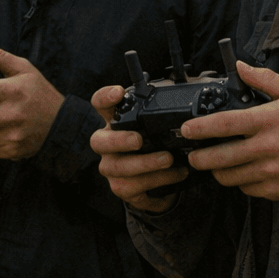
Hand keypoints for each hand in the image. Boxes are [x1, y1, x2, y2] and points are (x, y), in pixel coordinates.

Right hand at [89, 85, 183, 213]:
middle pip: (98, 142)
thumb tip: (180, 89)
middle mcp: (107, 145)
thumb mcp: (157, 123)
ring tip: (169, 160)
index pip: (100, 104)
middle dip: (119, 140)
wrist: (159, 179)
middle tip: (138, 140)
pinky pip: (133, 188)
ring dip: (144, 164)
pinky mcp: (122, 188)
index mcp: (114, 122)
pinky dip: (156, 181)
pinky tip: (175, 174)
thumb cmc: (156, 143)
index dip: (105, 97)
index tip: (119, 92)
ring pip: (118, 168)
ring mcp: (112, 168)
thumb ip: (162, 107)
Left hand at [183, 61, 278, 200]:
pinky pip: (247, 189)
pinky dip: (240, 182)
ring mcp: (271, 171)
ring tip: (215, 165)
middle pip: (220, 157)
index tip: (186, 129)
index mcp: (267, 120)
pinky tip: (242, 173)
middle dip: (199, 158)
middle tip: (192, 156)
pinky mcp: (276, 189)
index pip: (225, 124)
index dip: (201, 128)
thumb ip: (264, 79)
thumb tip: (240, 66)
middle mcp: (266, 147)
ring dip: (218, 172)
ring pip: (230, 177)